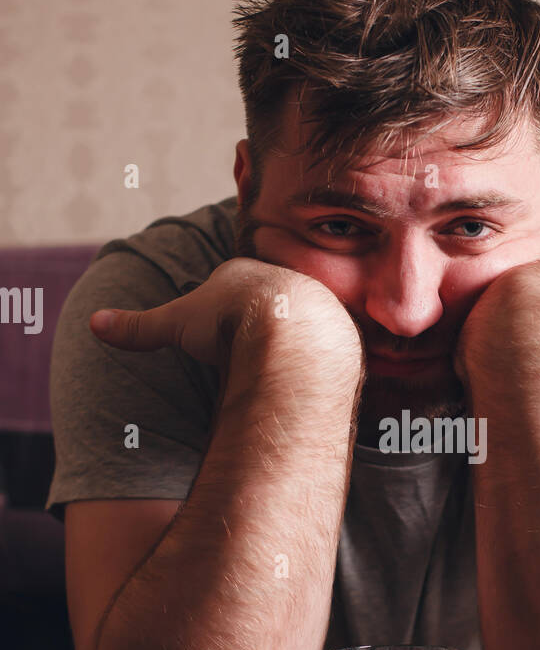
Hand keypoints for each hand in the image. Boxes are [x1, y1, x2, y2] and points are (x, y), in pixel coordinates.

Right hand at [89, 257, 360, 368]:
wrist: (291, 333)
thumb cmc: (232, 323)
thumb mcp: (178, 323)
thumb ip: (140, 326)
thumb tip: (95, 324)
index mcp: (242, 273)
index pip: (228, 284)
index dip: (219, 306)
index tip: (216, 326)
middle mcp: (279, 281)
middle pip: (263, 299)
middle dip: (256, 320)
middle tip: (247, 348)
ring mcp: (310, 303)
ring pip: (296, 318)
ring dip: (288, 338)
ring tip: (277, 366)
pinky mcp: (334, 330)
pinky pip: (322, 342)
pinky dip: (312, 357)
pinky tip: (304, 376)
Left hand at [456, 256, 539, 379]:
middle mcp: (521, 289)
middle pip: (521, 308)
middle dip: (524, 327)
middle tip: (533, 355)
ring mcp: (490, 311)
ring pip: (490, 328)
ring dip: (495, 347)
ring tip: (507, 374)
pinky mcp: (468, 337)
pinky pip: (469, 353)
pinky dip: (478, 368)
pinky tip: (486, 385)